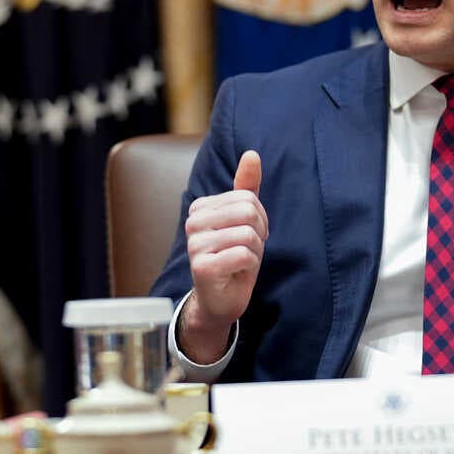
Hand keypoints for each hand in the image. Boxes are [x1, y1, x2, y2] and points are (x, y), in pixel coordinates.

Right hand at [180, 151, 267, 363]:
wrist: (220, 299)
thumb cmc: (233, 257)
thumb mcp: (243, 220)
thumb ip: (246, 187)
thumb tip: (252, 154)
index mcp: (201, 207)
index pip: (248, 198)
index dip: (260, 219)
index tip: (249, 236)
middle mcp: (193, 222)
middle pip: (249, 212)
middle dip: (259, 235)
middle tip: (247, 251)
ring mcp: (195, 245)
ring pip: (248, 235)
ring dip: (255, 253)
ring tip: (241, 262)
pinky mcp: (202, 267)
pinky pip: (243, 255)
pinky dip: (249, 266)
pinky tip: (236, 273)